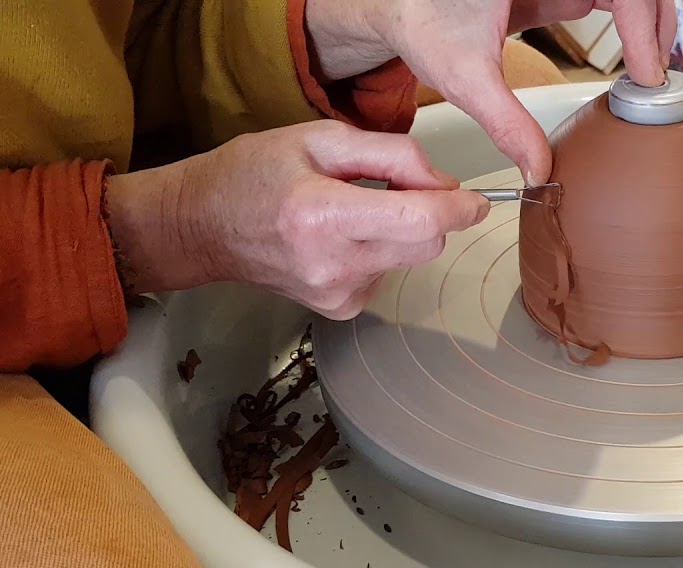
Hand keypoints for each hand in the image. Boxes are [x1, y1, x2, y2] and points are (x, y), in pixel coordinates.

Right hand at [106, 120, 488, 318]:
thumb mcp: (318, 139)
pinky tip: (339, 239)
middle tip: (400, 188)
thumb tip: (443, 181)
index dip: (458, 209)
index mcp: (323, 214)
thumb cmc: (253, 174)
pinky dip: (378, 252)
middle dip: (429, 215)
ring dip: (400, 232)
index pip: (418, 221)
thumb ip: (390, 154)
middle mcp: (332, 263)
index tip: (476, 201)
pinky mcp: (339, 308)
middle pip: (425, 245)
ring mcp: (336, 293)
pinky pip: (387, 275)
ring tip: (351, 211)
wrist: (200, 228)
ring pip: (409, 260)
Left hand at [305, 0, 677, 184]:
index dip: (643, 26)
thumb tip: (539, 169)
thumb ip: (506, 125)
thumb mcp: (465, 78)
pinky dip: (631, 23)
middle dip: (656, 24)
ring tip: (648, 69)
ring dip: (648, 23)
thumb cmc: (422, 21)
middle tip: (653, 76)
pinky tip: (633, 58)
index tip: (644, 71)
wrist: (397, 6)